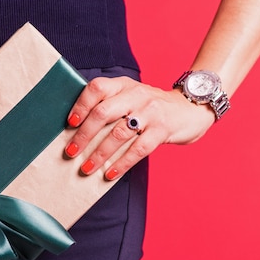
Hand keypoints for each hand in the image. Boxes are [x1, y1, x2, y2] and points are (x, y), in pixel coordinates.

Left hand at [64, 76, 215, 179]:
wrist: (190, 108)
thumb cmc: (151, 107)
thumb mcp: (131, 96)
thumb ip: (110, 105)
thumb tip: (77, 132)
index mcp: (123, 85)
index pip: (97, 88)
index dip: (81, 105)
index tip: (70, 123)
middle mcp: (136, 94)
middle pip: (103, 112)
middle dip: (84, 135)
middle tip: (71, 152)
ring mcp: (151, 112)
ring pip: (119, 133)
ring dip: (99, 153)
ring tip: (86, 168)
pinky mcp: (162, 129)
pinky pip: (138, 149)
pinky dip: (121, 164)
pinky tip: (110, 174)